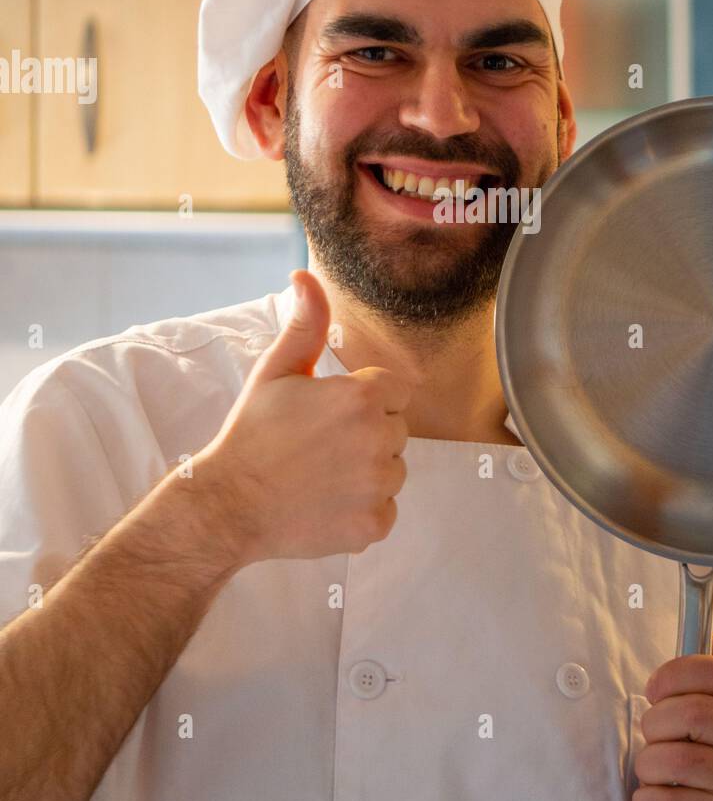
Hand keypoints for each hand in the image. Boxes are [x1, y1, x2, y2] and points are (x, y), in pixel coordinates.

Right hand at [195, 269, 410, 565]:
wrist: (228, 504)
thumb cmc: (252, 434)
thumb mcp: (276, 371)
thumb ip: (305, 324)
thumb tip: (306, 276)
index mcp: (362, 396)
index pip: (394, 389)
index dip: (364, 399)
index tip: (330, 414)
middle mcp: (378, 438)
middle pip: (396, 430)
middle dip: (368, 435)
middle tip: (320, 446)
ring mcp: (378, 485)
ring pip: (394, 470)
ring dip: (369, 473)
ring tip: (322, 475)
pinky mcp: (373, 524)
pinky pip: (387, 510)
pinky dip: (364, 509)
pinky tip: (326, 502)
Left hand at [632, 631, 712, 800]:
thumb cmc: (704, 760)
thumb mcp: (710, 717)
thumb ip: (709, 677)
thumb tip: (712, 635)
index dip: (674, 675)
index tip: (654, 691)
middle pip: (693, 713)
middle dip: (655, 724)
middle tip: (651, 737)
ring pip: (678, 759)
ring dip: (648, 765)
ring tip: (651, 771)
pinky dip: (648, 800)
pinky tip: (649, 799)